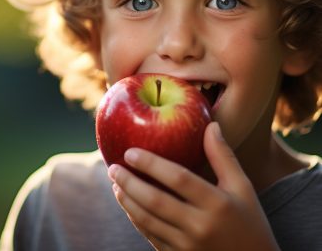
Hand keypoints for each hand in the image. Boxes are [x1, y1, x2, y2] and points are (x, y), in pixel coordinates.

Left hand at [108, 122, 279, 250]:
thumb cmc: (250, 223)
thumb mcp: (243, 189)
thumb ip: (224, 157)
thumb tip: (210, 125)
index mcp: (218, 204)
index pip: (178, 178)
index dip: (151, 164)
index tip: (129, 152)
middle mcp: (201, 226)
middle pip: (155, 201)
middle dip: (129, 182)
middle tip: (113, 167)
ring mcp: (188, 246)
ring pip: (147, 220)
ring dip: (127, 201)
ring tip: (115, 183)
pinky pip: (150, 236)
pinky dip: (136, 219)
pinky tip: (128, 204)